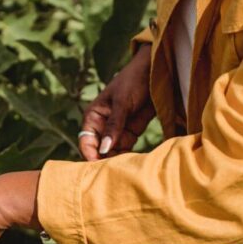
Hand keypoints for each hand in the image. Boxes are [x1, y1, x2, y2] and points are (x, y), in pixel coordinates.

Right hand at [79, 44, 153, 160]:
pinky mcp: (131, 133)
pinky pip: (125, 149)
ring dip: (117, 160)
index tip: (98, 166)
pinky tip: (132, 163)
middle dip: (104, 160)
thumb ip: (114, 126)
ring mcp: (116, 131)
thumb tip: (103, 149)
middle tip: (114, 171)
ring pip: (111, 152)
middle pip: (98, 150)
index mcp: (93, 117)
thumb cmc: (133, 81)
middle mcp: (102, 126)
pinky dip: (128, 156)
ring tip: (124, 169)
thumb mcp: (122, 102)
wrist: (156, 71)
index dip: (90, 154)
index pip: (86, 141)